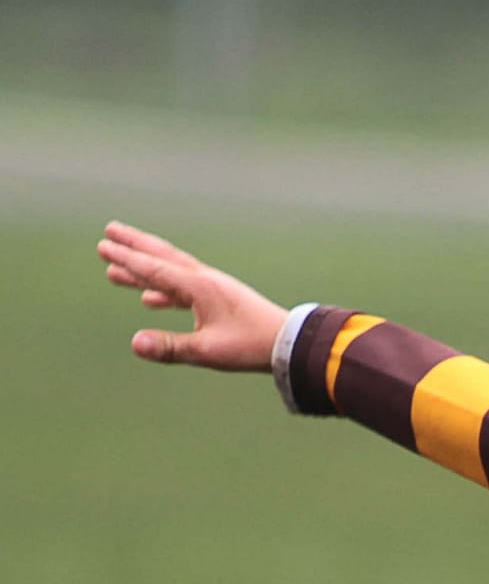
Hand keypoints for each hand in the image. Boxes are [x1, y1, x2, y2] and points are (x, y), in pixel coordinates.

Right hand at [97, 221, 285, 371]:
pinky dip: (163, 290)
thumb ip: (170, 347)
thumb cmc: (251, 347)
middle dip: (134, 246)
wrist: (289, 344)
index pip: (154, 269)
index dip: (127, 259)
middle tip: (109, 232)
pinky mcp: (220, 299)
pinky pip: (183, 290)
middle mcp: (203, 280)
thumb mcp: (208, 351)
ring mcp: (213, 288)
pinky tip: (150, 300)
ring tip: (116, 271)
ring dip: (144, 269)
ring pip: (170, 272)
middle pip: (162, 257)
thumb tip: (135, 343)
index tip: (104, 246)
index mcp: (198, 287)